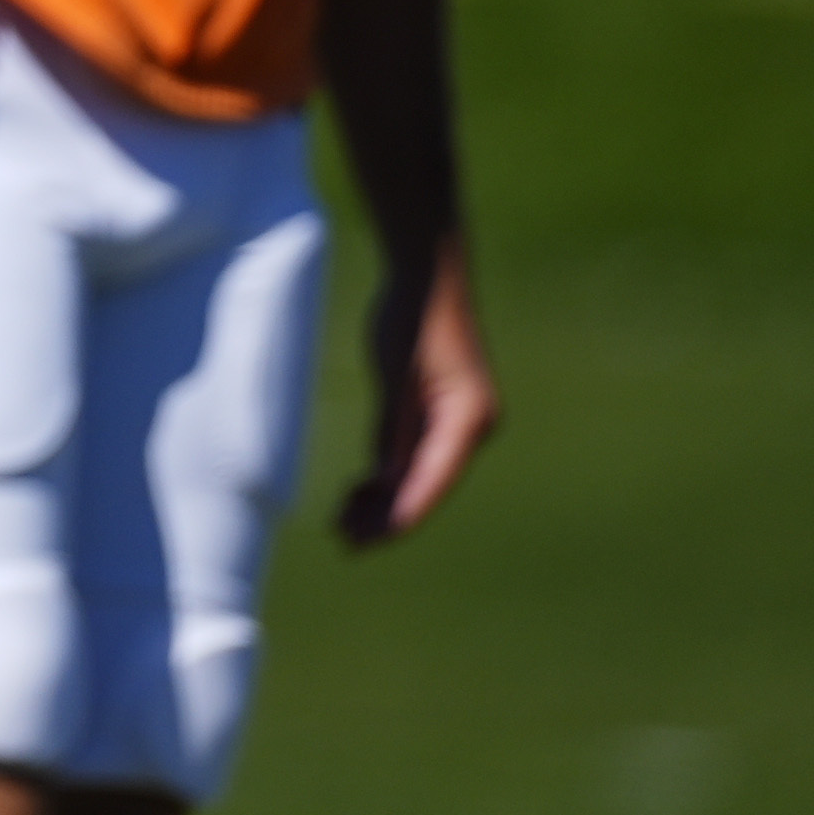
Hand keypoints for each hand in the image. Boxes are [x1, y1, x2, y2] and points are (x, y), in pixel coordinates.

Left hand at [337, 238, 494, 547]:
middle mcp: (472, 426)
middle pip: (426, 486)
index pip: (430, 483)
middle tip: (341, 540)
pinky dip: (390, 473)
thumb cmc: (411, 316)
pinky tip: (359, 489)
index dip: (397, 517)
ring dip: (384, 498)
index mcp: (468, 419)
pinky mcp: (444, 412)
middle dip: (385, 514)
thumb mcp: (395, 375)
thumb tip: (387, 482)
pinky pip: (418, 454)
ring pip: (420, 474)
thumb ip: (392, 430)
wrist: (428, 272)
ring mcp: (460, 421)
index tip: (366, 542)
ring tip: (342, 520)